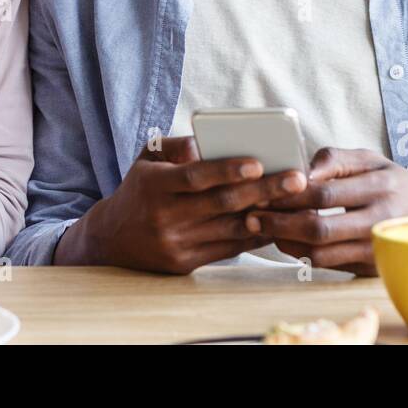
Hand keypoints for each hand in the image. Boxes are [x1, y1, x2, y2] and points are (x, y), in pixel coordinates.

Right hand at [53, 136, 307, 271]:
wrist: (112, 240)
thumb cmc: (140, 189)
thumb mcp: (147, 159)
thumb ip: (174, 146)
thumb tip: (202, 142)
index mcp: (155, 185)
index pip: (196, 177)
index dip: (227, 170)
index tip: (258, 163)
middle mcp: (165, 216)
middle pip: (221, 204)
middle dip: (263, 191)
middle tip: (296, 180)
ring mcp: (176, 243)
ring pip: (230, 229)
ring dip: (266, 216)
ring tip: (295, 202)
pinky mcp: (185, 264)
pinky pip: (228, 250)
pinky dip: (253, 237)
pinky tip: (275, 223)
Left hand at [245, 147, 407, 275]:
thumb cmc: (393, 183)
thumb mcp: (371, 160)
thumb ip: (335, 158)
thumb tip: (302, 170)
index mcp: (380, 184)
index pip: (324, 192)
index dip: (289, 194)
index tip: (262, 190)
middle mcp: (381, 217)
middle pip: (320, 226)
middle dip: (280, 222)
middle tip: (253, 217)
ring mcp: (377, 246)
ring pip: (321, 251)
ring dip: (286, 242)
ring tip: (264, 230)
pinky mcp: (373, 266)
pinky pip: (329, 264)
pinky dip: (302, 254)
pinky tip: (286, 242)